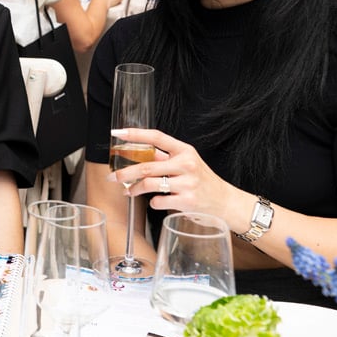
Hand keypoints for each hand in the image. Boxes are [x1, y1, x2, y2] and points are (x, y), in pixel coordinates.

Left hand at [110, 127, 242, 222]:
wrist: (224, 202)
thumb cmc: (202, 181)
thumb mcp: (187, 163)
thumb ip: (165, 157)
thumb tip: (138, 150)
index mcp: (185, 150)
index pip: (156, 137)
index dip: (135, 134)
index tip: (117, 133)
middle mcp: (186, 164)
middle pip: (146, 166)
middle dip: (125, 172)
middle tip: (112, 177)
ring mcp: (187, 183)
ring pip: (149, 184)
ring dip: (134, 189)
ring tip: (128, 191)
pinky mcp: (187, 201)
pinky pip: (158, 201)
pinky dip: (152, 202)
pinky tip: (156, 201)